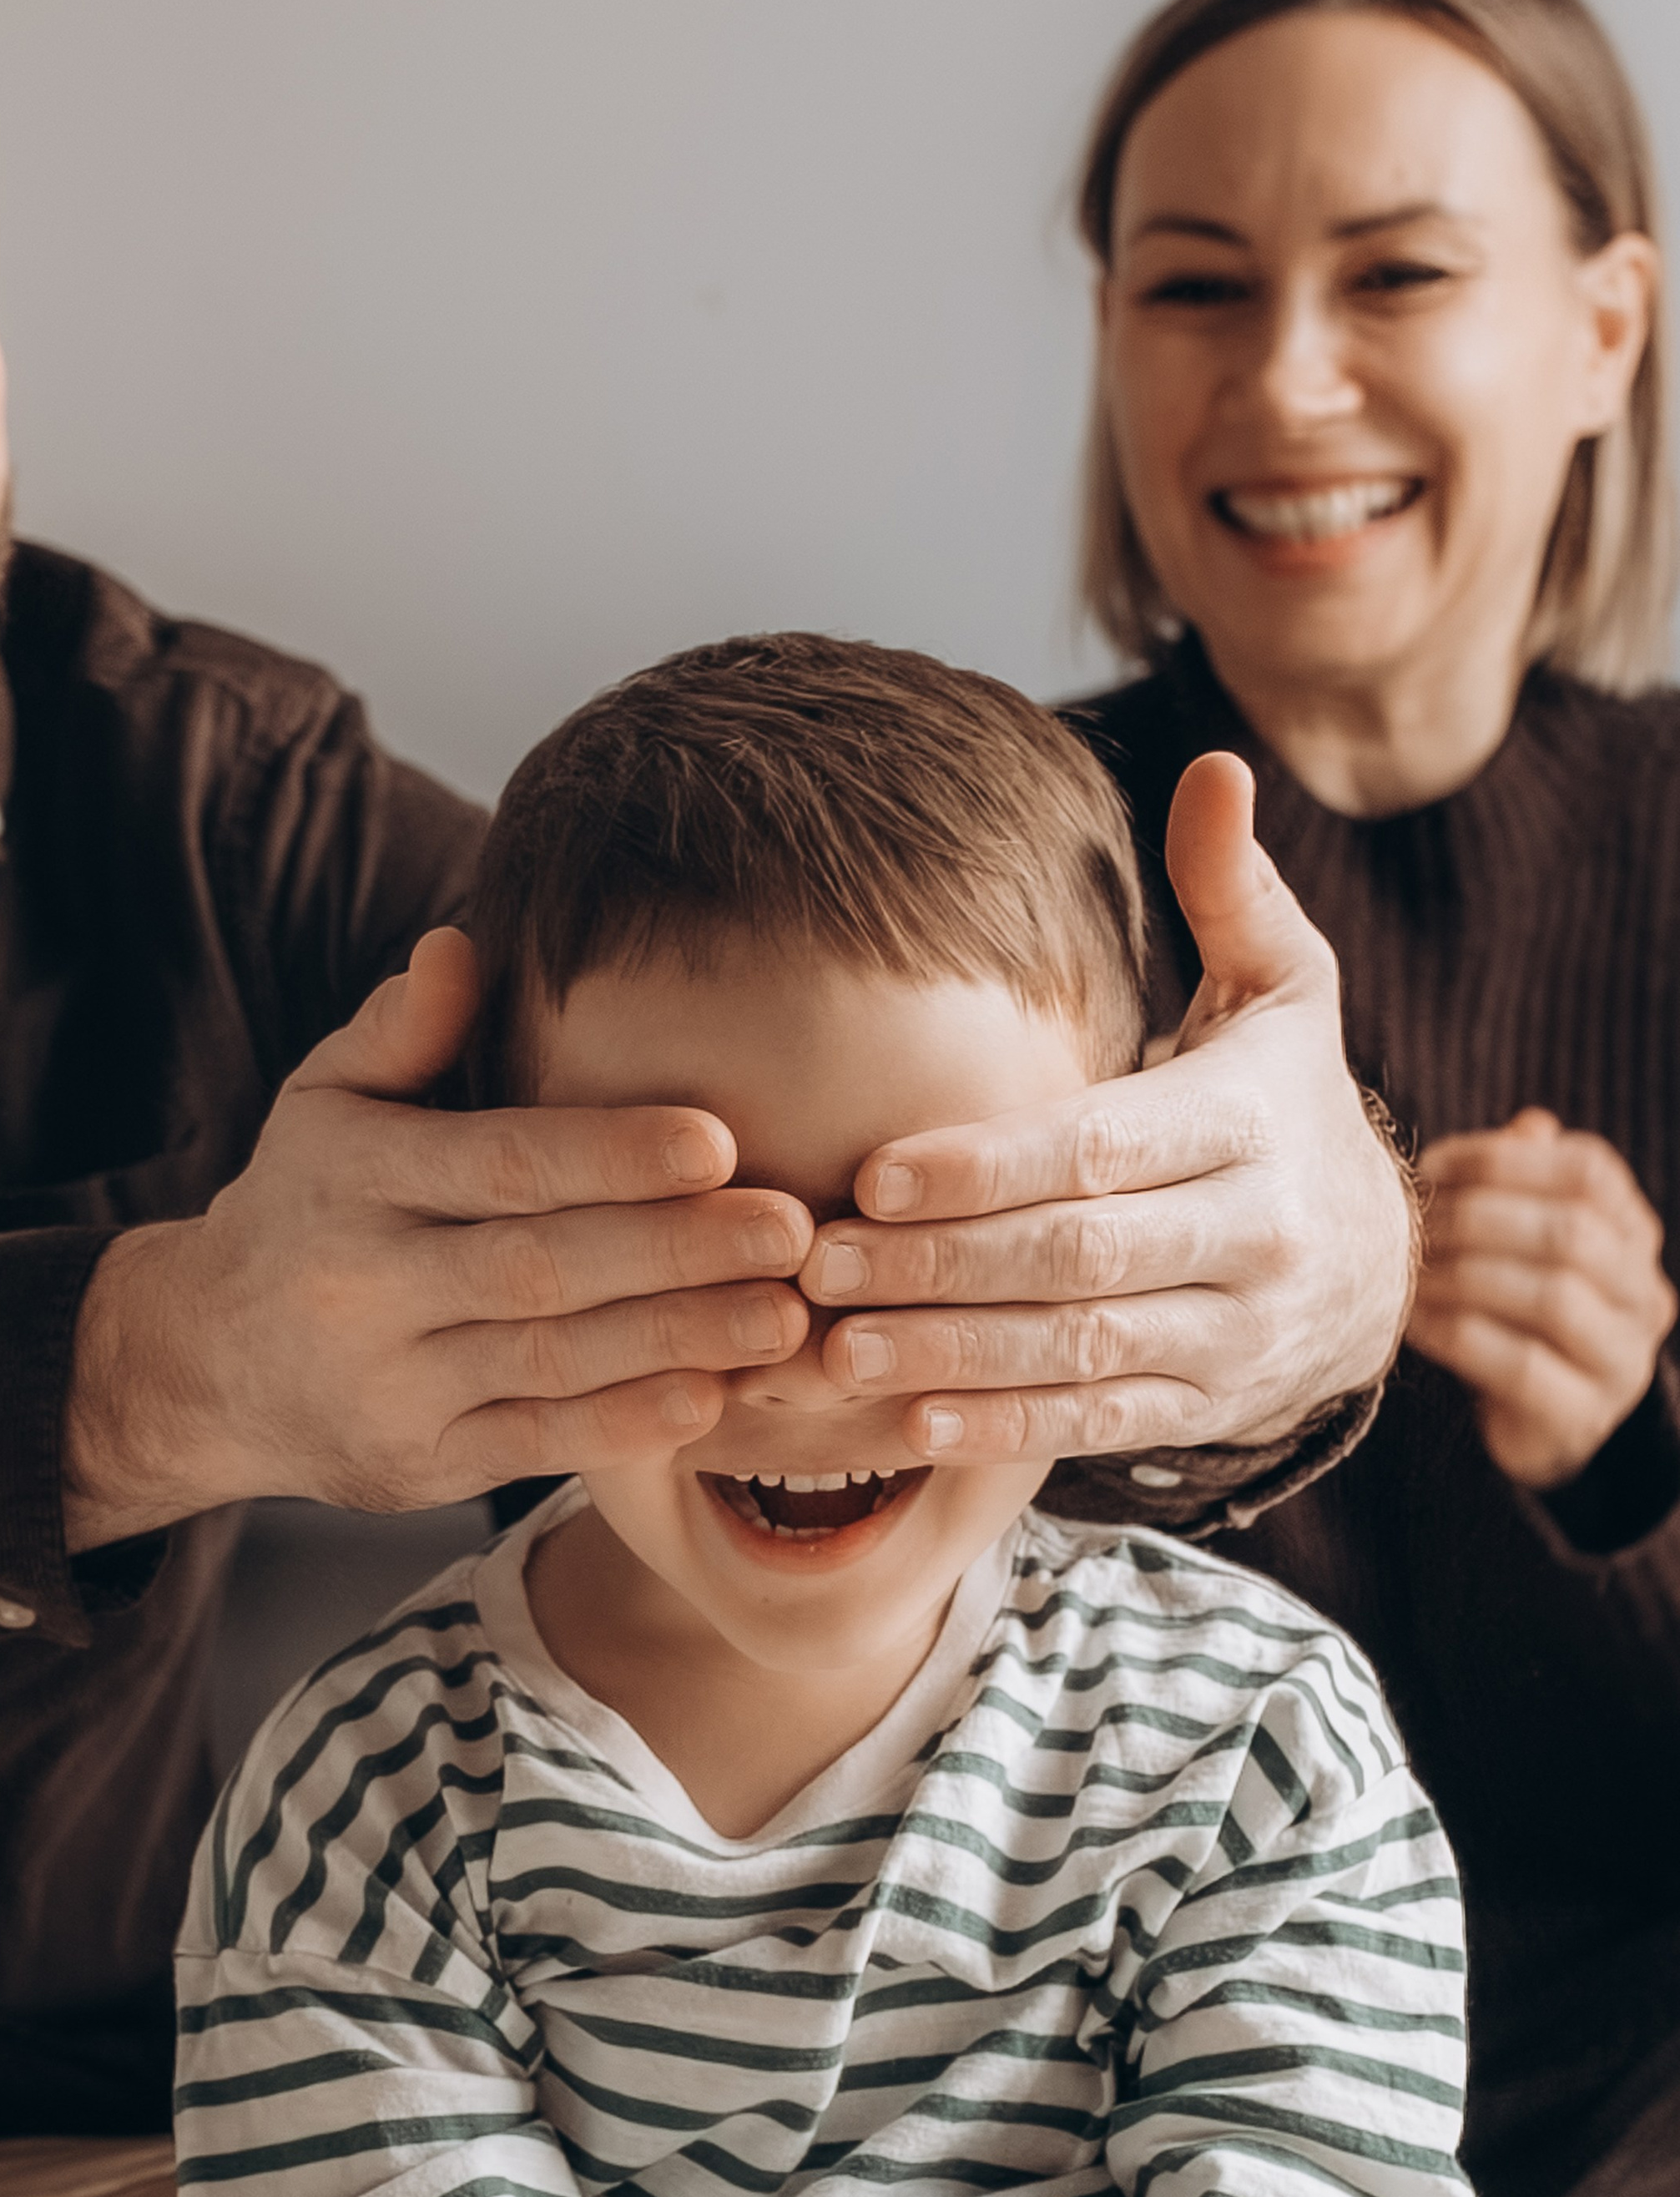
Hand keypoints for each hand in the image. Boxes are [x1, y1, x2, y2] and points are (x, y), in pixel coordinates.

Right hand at [62, 928, 811, 1545]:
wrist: (204, 1364)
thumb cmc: (305, 1209)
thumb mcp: (323, 1102)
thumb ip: (399, 1031)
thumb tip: (461, 949)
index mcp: (353, 1177)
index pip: (499, 1164)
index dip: (611, 1155)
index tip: (718, 1143)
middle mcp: (365, 1284)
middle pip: (540, 1267)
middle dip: (676, 1252)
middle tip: (791, 1231)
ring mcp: (390, 1383)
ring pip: (551, 1361)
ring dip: (677, 1340)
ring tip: (783, 1317)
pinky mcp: (416, 1463)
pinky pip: (534, 1444)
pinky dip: (624, 1425)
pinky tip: (710, 1398)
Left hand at [792, 753, 1414, 1460]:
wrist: (1379, 1264)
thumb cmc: (1284, 1107)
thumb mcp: (1285, 992)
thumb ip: (1234, 891)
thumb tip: (1214, 768)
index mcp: (1252, 1121)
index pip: (1105, 1147)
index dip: (987, 1166)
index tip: (874, 1174)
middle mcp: (1258, 1235)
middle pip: (1079, 1257)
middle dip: (939, 1267)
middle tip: (816, 1264)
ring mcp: (1238, 1336)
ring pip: (1082, 1351)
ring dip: (951, 1358)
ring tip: (835, 1350)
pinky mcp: (1211, 1410)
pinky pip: (1100, 1425)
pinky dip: (1006, 1429)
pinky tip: (910, 1424)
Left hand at [1409, 1108, 1675, 1489]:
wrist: (1533, 1425)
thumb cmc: (1515, 1316)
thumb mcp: (1521, 1246)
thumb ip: (1523, 1186)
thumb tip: (1526, 1125)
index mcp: (1634, 1235)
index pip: (1591, 1171)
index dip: (1505, 1159)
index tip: (1432, 1166)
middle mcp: (1643, 1294)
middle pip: (1572, 1231)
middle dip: (1478, 1219)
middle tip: (1410, 1225)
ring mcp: (1622, 1360)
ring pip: (1553, 1296)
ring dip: (1465, 1277)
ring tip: (1408, 1275)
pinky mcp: (1582, 1417)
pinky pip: (1522, 1366)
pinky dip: (1458, 1336)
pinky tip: (1413, 1323)